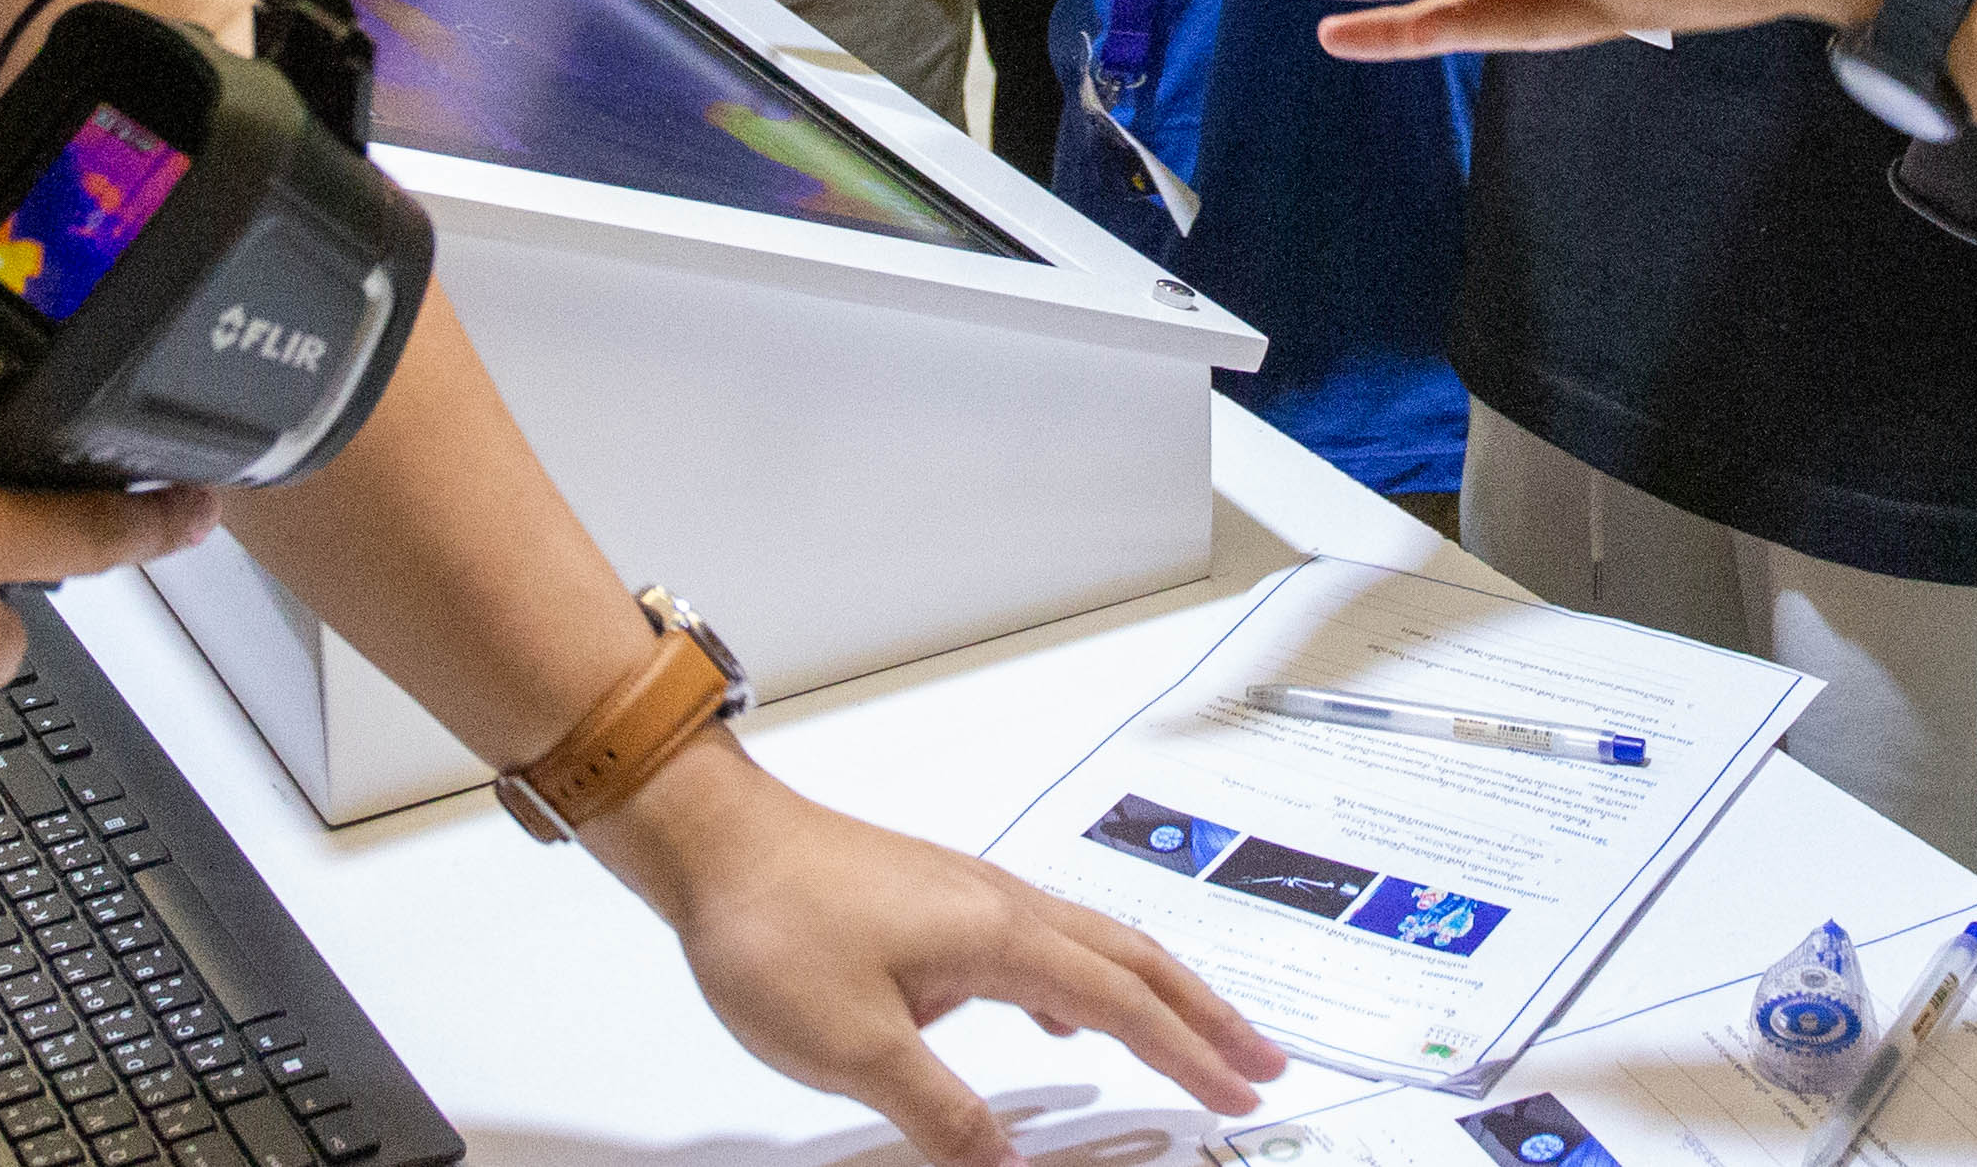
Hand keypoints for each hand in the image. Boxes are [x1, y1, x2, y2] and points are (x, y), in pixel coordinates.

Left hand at [598, 748, 1279, 1166]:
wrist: (713, 841)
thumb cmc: (775, 926)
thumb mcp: (857, 1049)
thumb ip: (943, 1112)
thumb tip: (1009, 1165)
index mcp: (1002, 938)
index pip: (1123, 1006)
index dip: (1188, 1054)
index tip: (1241, 1093)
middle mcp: (1004, 905)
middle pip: (1134, 960)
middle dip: (1206, 1012)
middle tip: (1264, 1059)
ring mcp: (973, 896)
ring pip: (1092, 946)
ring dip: (1153, 993)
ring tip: (1191, 1037)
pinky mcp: (939, 900)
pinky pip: (1043, 942)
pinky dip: (1084, 980)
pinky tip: (1062, 1015)